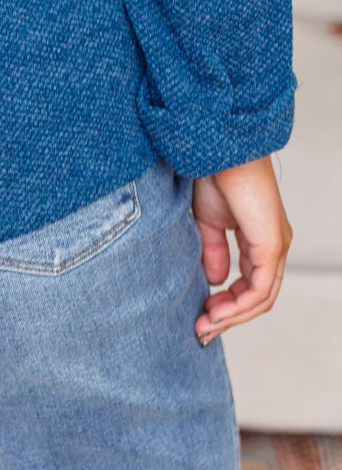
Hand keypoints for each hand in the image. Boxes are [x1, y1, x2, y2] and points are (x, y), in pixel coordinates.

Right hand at [191, 154, 291, 342]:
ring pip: (261, 298)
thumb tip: (214, 280)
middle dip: (228, 316)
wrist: (217, 149)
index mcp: (260, 238)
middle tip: (201, 329)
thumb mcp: (207, 220)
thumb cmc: (213, 174)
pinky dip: (238, 306)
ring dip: (232, 317)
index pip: (251, 283)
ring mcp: (276, 246)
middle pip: (258, 296)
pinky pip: (260, 290)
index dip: (227, 303)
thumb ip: (212, 250)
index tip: (201, 312)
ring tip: (205, 324)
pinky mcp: (271, 246)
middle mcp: (274, 245)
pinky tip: (216, 311)